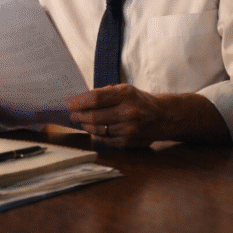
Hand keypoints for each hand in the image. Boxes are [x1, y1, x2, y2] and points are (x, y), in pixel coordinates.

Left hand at [67, 85, 229, 146]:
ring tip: (81, 121)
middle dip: (78, 116)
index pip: (95, 99)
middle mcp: (128, 113)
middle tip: (71, 115)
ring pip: (98, 130)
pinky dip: (97, 134)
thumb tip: (79, 100)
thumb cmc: (139, 100)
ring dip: (86, 126)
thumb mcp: (125, 89)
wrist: (163, 116)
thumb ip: (104, 94)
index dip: (79, 102)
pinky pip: (105, 139)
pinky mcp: (128, 142)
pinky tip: (94, 129)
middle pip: (94, 117)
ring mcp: (129, 130)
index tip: (69, 104)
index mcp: (126, 95)